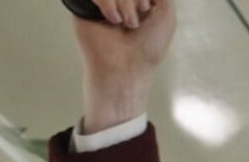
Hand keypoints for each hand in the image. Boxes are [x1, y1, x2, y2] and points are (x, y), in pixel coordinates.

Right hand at [74, 0, 175, 133]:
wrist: (127, 68)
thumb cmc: (148, 46)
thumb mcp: (165, 12)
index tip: (147, 9)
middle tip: (137, 18)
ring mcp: (102, 2)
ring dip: (124, 2)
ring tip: (127, 23)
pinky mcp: (84, 7)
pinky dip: (107, 2)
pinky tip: (113, 21)